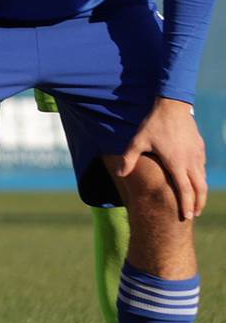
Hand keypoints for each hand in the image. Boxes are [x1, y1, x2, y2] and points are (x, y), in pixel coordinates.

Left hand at [118, 97, 208, 219]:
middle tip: (194, 215)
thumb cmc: (153, 124)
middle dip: (198, 204)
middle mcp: (190, 161)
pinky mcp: (200, 148)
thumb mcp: (137, 141)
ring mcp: (197, 154)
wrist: (172, 106)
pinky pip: (202, 167)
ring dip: (201, 192)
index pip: (185, 190)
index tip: (187, 217)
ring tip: (196, 202)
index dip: (187, 205)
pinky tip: (195, 182)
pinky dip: (201, 178)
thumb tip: (120, 174)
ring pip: (203, 179)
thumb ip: (129, 159)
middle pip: (200, 188)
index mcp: (176, 163)